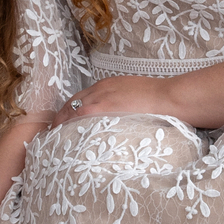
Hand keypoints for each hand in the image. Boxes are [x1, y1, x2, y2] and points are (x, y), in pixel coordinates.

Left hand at [50, 74, 185, 128]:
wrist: (170, 97)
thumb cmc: (160, 100)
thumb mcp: (136, 96)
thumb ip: (123, 104)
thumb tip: (120, 117)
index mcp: (108, 85)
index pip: (81, 97)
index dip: (69, 110)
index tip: (64, 122)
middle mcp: (101, 89)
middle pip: (72, 102)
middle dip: (60, 117)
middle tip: (53, 132)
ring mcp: (102, 97)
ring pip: (72, 108)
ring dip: (61, 122)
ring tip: (54, 138)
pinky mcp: (105, 107)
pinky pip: (79, 115)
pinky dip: (69, 124)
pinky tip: (63, 136)